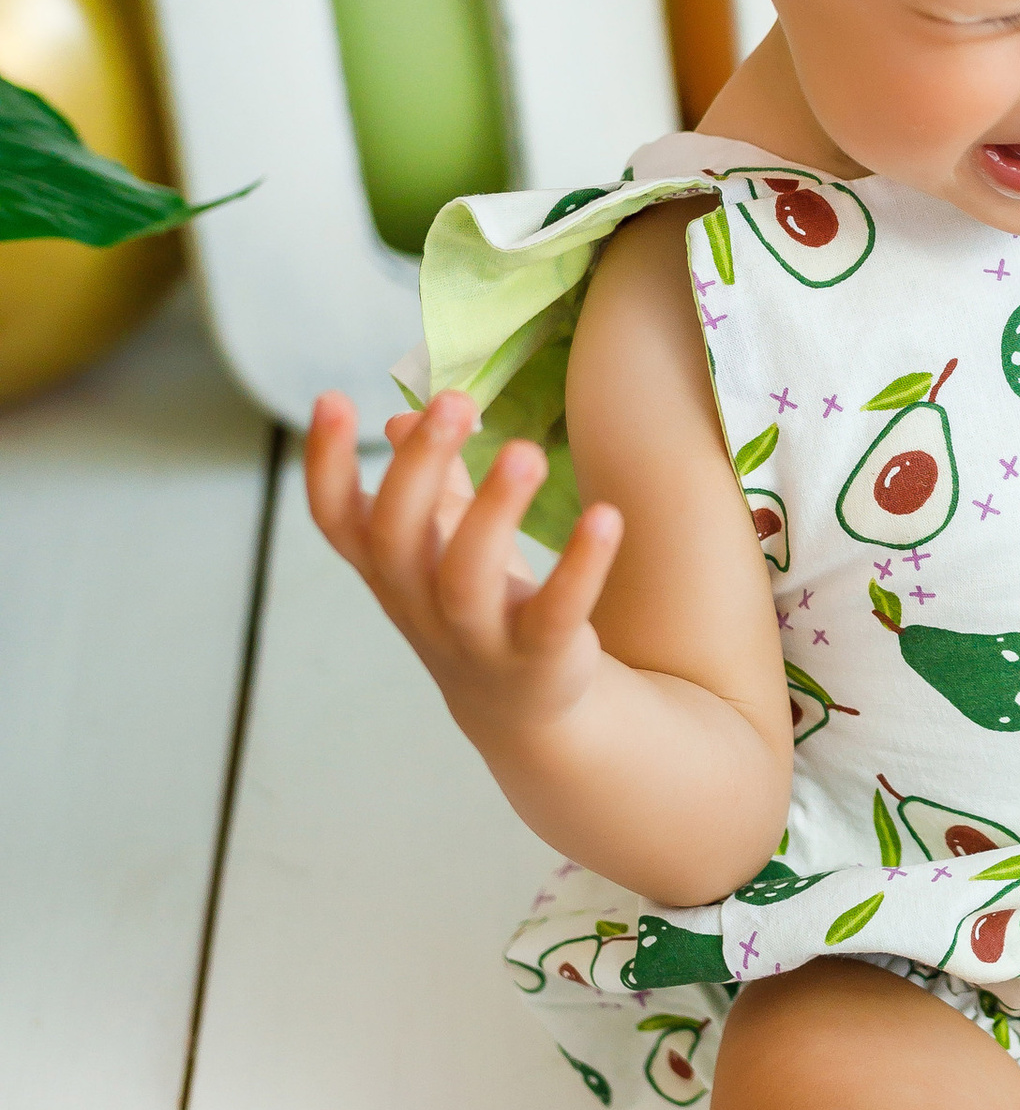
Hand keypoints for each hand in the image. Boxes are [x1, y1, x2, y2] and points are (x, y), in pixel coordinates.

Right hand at [305, 388, 625, 752]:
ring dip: (493, 510)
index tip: (331, 398)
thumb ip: (429, 484)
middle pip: (397, 536)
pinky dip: (579, 567)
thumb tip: (403, 417)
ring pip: (467, 577)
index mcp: (389, 570)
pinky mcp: (539, 656)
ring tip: (527, 449)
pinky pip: (556, 612)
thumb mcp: (442, 546)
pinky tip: (604, 517)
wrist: (523, 711)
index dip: (326, 465)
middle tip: (455, 400)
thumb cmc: (476, 607)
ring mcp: (476, 636)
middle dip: (420, 466)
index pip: (337, 519)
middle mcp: (419, 604)